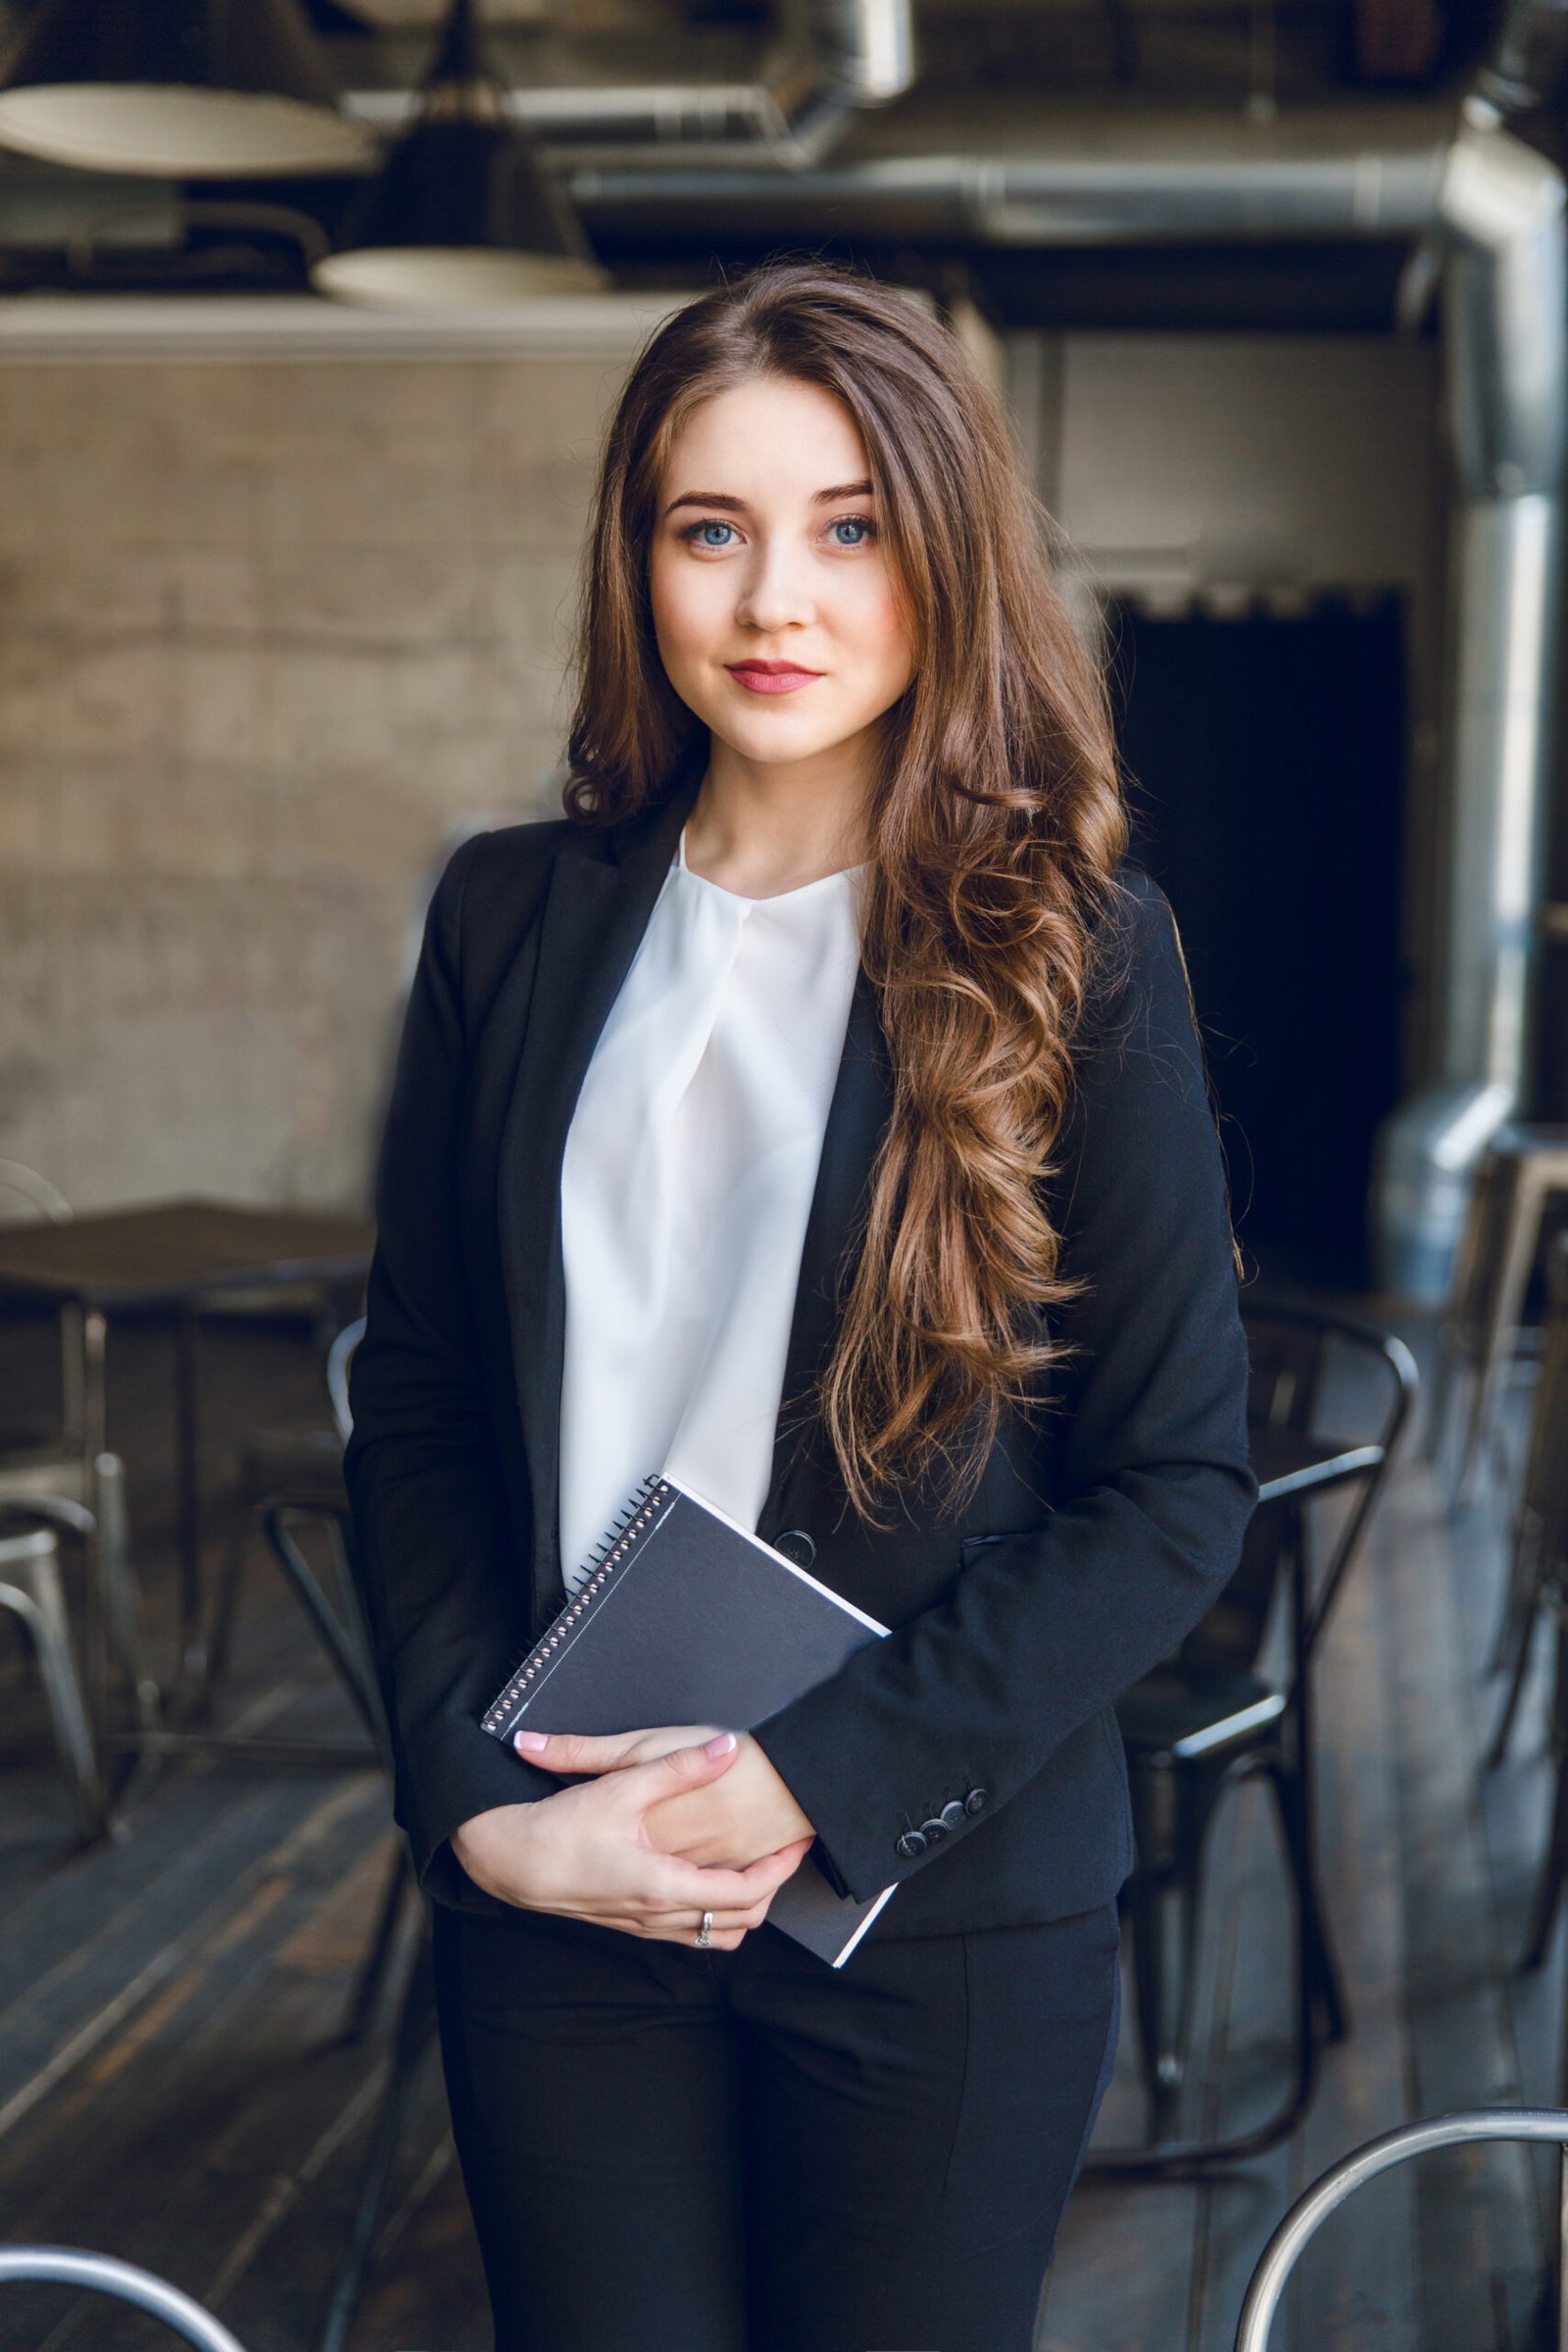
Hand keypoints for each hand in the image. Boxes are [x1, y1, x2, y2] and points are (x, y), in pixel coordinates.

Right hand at [450, 1731, 812, 1948]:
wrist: (508, 1862)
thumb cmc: (559, 1828)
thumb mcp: (620, 1787)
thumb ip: (678, 1768)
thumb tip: (726, 1749)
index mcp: (663, 1887)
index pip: (744, 1895)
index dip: (779, 1870)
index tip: (798, 1843)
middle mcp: (658, 1917)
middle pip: (739, 1923)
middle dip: (770, 1890)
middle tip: (784, 1853)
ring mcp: (643, 1925)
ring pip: (714, 1934)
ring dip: (742, 1906)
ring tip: (755, 1865)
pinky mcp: (630, 1921)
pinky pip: (688, 1931)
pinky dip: (712, 1910)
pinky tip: (708, 1875)